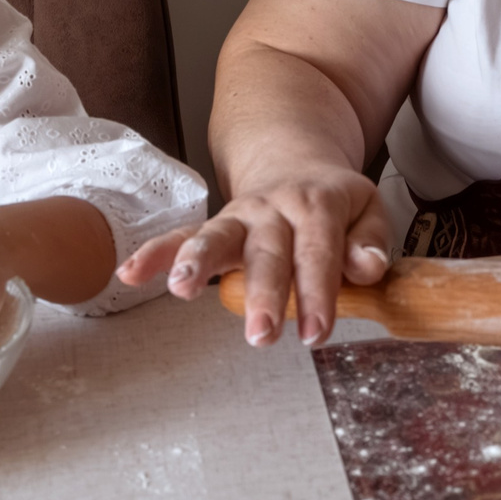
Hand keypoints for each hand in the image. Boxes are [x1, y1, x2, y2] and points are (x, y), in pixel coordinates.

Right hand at [117, 165, 390, 347]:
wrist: (295, 163)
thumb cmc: (334, 201)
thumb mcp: (367, 209)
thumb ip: (371, 239)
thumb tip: (368, 267)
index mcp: (317, 205)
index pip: (319, 252)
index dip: (318, 294)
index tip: (316, 334)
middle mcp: (273, 209)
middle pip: (267, 251)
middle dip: (263, 293)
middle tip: (262, 335)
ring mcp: (238, 216)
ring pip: (216, 236)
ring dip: (197, 262)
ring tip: (180, 289)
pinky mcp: (213, 227)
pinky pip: (180, 237)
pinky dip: (154, 253)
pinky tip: (129, 273)